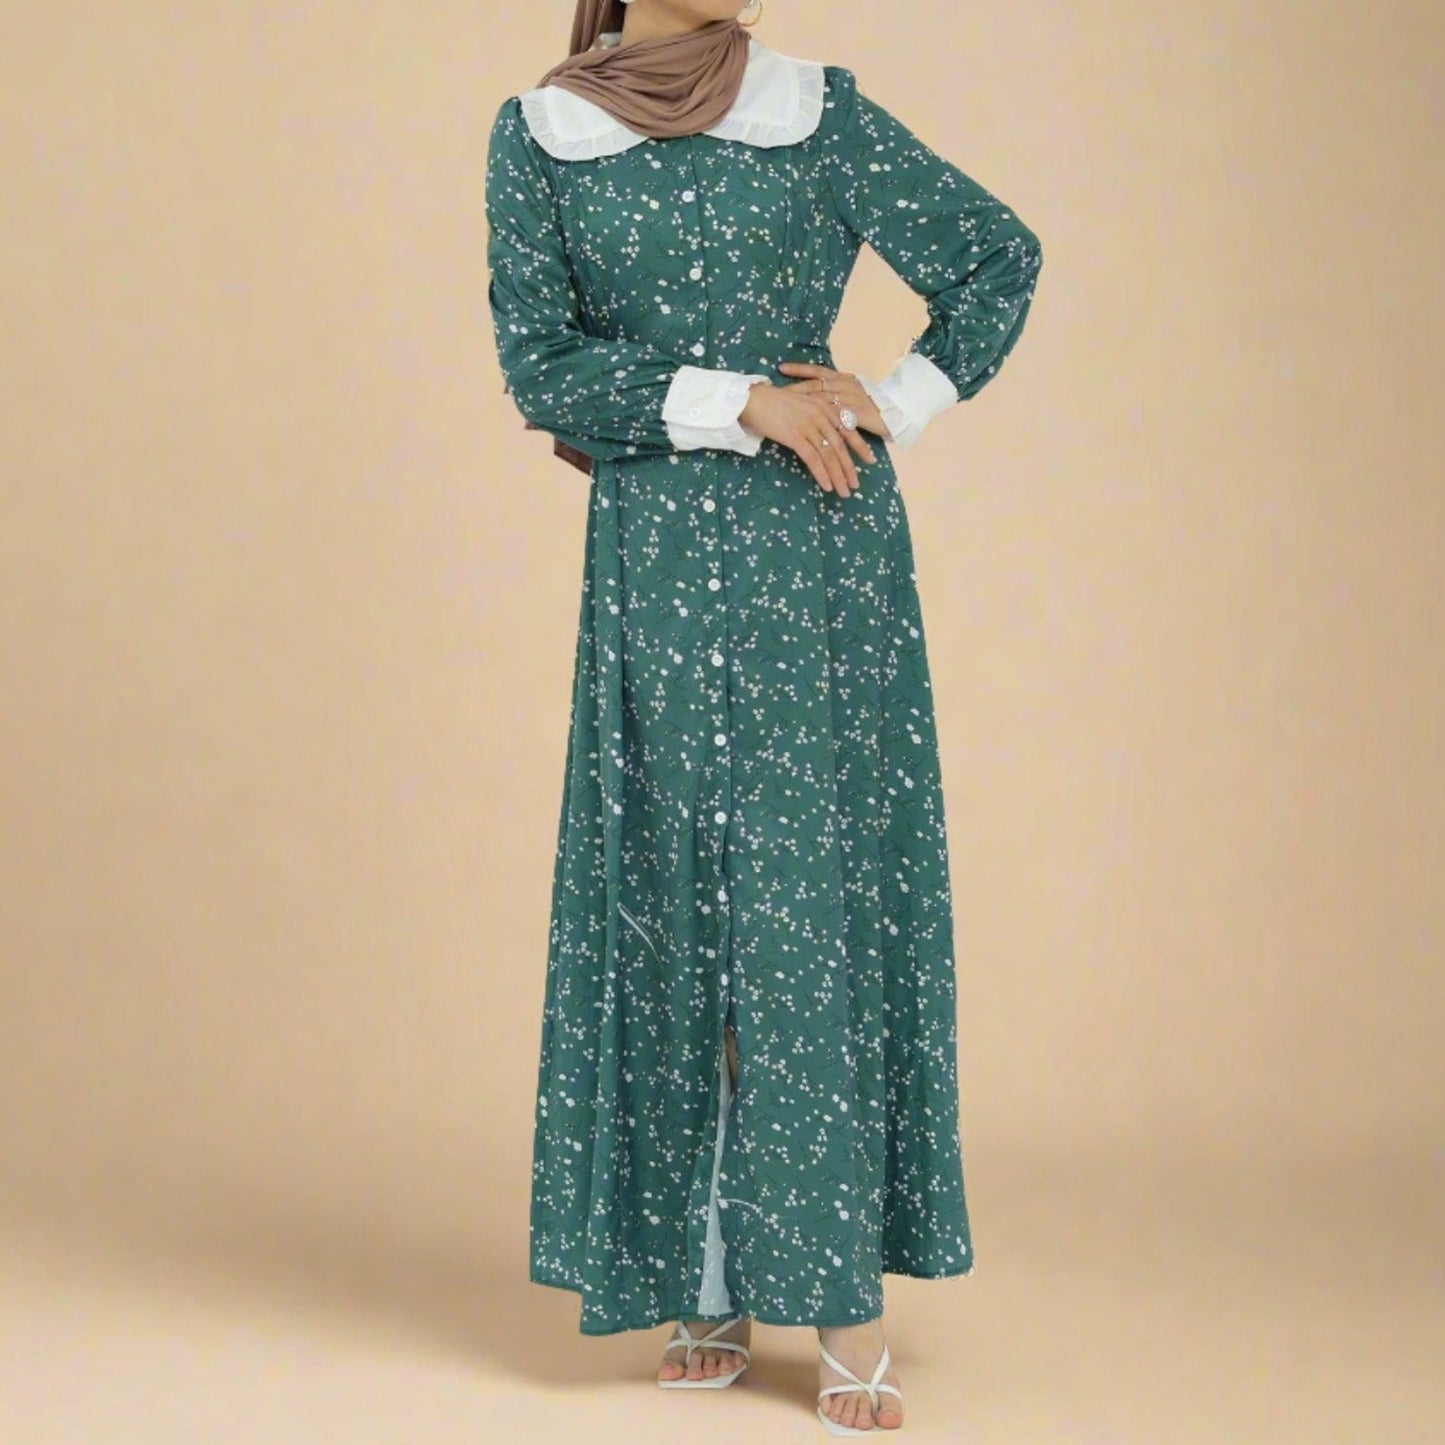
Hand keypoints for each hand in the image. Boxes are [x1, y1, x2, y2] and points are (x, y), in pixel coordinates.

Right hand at [738, 362, 886, 496]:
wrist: (750, 399)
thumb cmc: (772, 402)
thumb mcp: (800, 404)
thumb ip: (815, 415)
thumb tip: (824, 435)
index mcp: (824, 405)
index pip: (848, 428)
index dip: (860, 446)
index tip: (870, 460)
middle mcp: (820, 415)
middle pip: (840, 446)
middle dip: (849, 468)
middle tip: (855, 485)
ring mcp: (808, 425)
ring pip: (829, 455)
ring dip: (838, 476)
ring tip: (843, 491)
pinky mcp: (795, 436)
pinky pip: (813, 459)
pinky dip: (822, 474)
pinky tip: (827, 486)